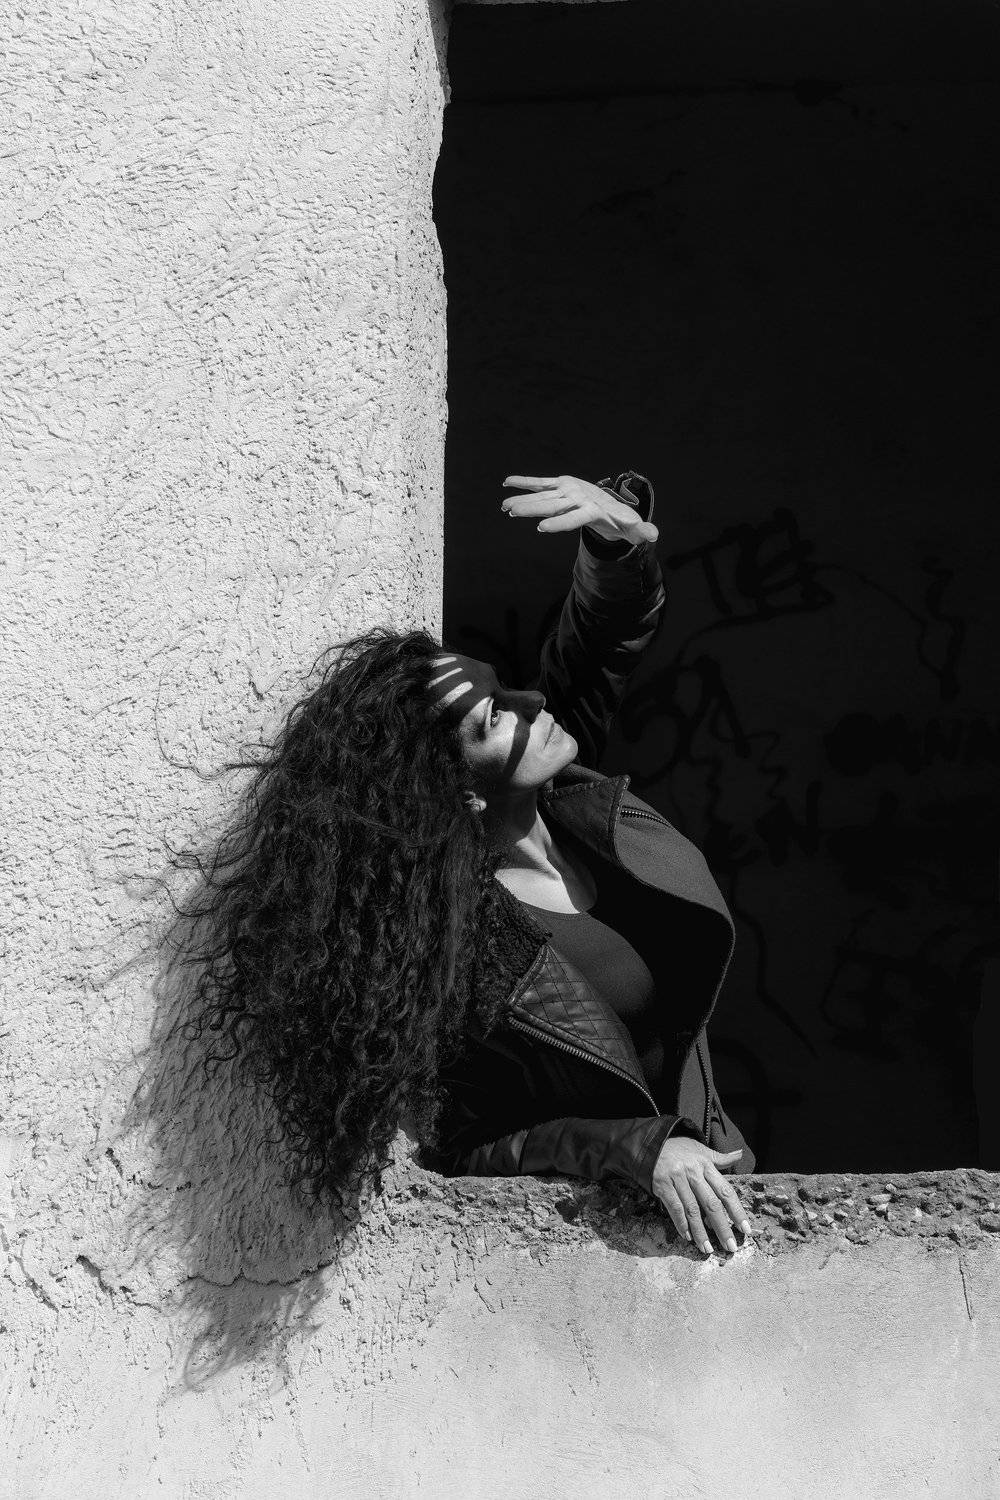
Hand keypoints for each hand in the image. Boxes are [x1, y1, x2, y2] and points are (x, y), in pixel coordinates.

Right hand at [501, 474, 657, 545]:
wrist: (610, 501)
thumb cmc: (620, 520)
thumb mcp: (632, 528)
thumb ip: (641, 532)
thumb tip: (654, 535)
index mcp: (592, 509)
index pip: (574, 518)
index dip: (559, 523)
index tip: (542, 528)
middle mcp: (578, 496)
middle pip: (553, 505)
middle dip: (532, 509)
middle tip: (513, 512)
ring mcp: (568, 489)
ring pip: (543, 495)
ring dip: (523, 499)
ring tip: (504, 506)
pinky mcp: (560, 484)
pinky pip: (540, 484)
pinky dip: (524, 482)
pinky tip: (506, 483)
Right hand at [650, 1136, 751, 1255]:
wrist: (652, 1143)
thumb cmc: (679, 1148)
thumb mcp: (701, 1150)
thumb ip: (720, 1158)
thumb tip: (740, 1154)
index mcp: (706, 1165)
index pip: (725, 1191)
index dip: (737, 1211)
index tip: (746, 1229)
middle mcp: (693, 1172)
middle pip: (711, 1204)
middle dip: (722, 1228)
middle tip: (730, 1247)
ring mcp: (677, 1179)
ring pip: (692, 1210)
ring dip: (701, 1232)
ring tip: (708, 1249)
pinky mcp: (662, 1185)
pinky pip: (674, 1207)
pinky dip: (681, 1224)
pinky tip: (688, 1237)